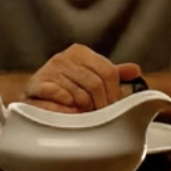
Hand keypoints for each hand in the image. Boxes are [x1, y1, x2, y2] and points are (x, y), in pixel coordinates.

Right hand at [22, 44, 141, 112]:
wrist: (34, 101)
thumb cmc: (67, 91)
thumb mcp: (91, 79)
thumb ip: (112, 75)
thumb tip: (135, 70)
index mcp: (80, 52)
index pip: (108, 72)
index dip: (113, 95)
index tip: (111, 109)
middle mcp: (64, 57)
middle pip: (95, 84)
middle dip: (98, 106)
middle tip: (96, 118)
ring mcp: (49, 69)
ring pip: (79, 95)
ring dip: (82, 111)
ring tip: (80, 117)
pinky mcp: (35, 84)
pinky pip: (58, 97)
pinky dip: (65, 109)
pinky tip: (66, 113)